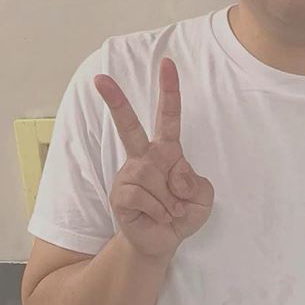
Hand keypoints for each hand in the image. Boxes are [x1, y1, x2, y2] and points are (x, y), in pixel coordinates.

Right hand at [96, 59, 214, 259]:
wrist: (163, 241)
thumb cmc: (182, 214)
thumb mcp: (203, 198)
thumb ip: (196, 182)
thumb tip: (174, 174)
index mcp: (166, 151)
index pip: (169, 117)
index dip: (169, 91)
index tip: (167, 63)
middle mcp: (144, 158)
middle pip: (129, 127)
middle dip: (116, 101)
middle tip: (100, 78)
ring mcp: (129, 175)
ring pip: (150, 175)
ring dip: (169, 199)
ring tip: (170, 210)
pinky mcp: (119, 195)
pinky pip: (141, 196)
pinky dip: (159, 210)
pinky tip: (159, 216)